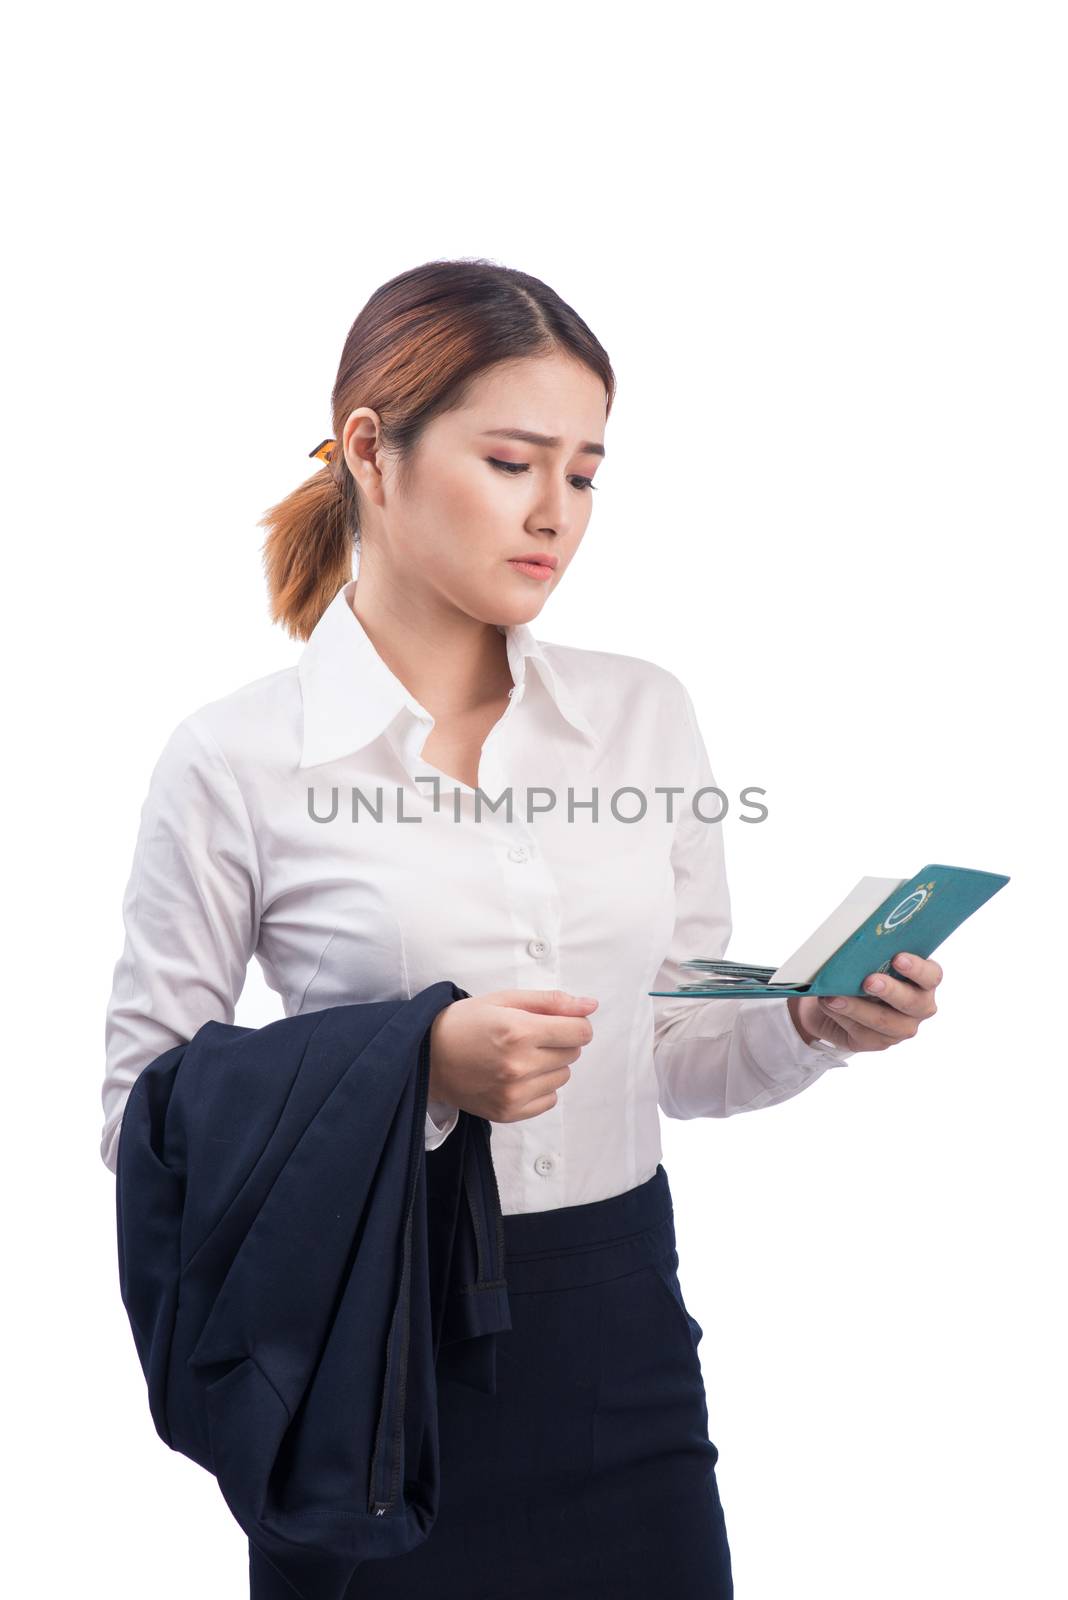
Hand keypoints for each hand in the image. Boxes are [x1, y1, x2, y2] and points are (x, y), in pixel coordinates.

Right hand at [428, 989, 598, 1122]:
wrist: (427, 1057)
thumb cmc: (465, 1022)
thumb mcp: (505, 999)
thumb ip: (551, 1002)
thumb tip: (590, 1005)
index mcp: (519, 1031)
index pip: (580, 1032)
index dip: (575, 1023)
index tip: (560, 1022)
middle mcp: (519, 1065)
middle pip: (573, 1054)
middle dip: (559, 1041)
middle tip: (530, 1036)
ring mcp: (514, 1093)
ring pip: (563, 1077)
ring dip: (550, 1065)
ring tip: (520, 1056)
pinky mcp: (508, 1112)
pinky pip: (549, 1100)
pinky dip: (540, 1087)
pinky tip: (516, 1076)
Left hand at [787, 952, 941, 1052]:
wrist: (834, 1000)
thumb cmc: (859, 973)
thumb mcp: (867, 961)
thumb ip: (870, 955)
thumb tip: (856, 949)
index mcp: (923, 980)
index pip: (932, 975)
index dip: (918, 969)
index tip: (898, 959)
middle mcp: (919, 1005)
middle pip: (913, 1002)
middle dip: (890, 991)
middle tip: (869, 981)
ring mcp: (902, 1027)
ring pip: (885, 1022)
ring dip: (858, 1008)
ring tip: (835, 997)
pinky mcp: (879, 1042)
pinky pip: (864, 1034)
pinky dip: (844, 1018)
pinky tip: (830, 1005)